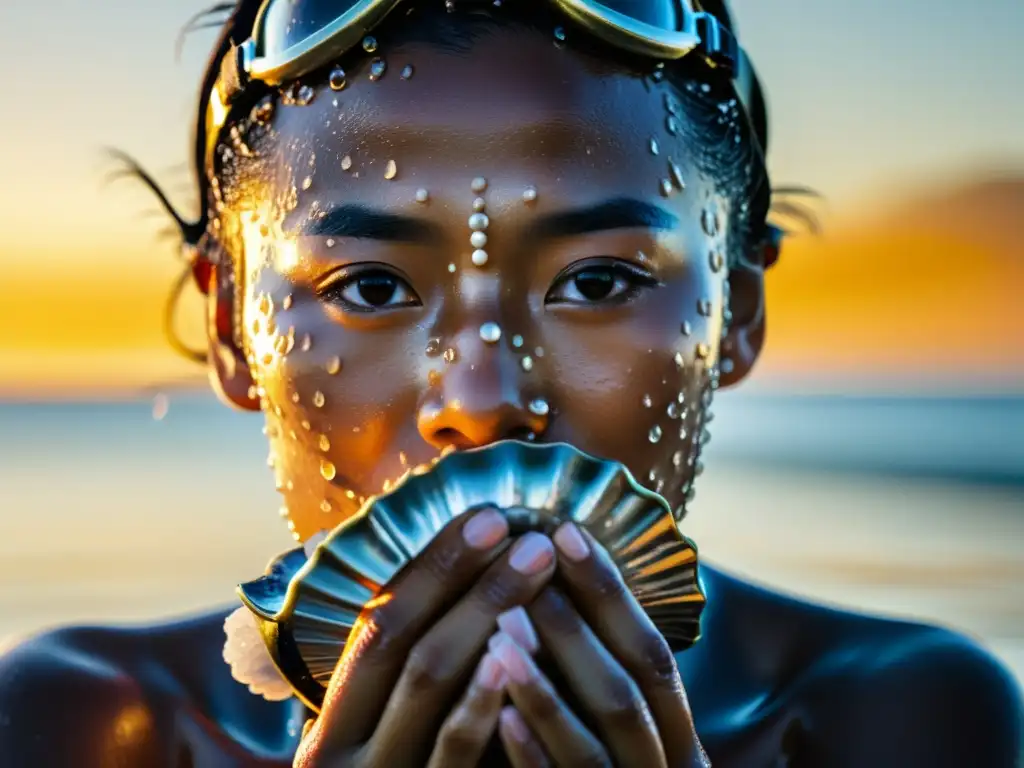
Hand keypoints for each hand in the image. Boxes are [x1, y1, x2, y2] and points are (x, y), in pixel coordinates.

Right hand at [293, 506, 557, 766]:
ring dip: (484, 615)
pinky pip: (454, 751)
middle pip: (401, 641)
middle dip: (462, 576)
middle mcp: (343, 751)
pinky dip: (482, 700)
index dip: (432, 566)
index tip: (487, 516)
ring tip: (538, 569)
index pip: (376, 623)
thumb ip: (406, 692)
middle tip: (526, 533)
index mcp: (331, 727)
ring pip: (427, 684)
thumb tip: (462, 591)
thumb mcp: (384, 749)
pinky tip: (513, 656)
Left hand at [492, 523, 708, 766]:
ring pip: (596, 742)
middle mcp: (668, 767)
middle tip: (530, 563)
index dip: (612, 590)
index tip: (566, 531)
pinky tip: (495, 711)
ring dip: (547, 680)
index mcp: (677, 735)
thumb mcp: (618, 725)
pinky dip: (532, 751)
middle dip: (579, 624)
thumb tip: (553, 584)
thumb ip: (601, 674)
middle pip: (630, 689)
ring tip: (501, 624)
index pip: (653, 651)